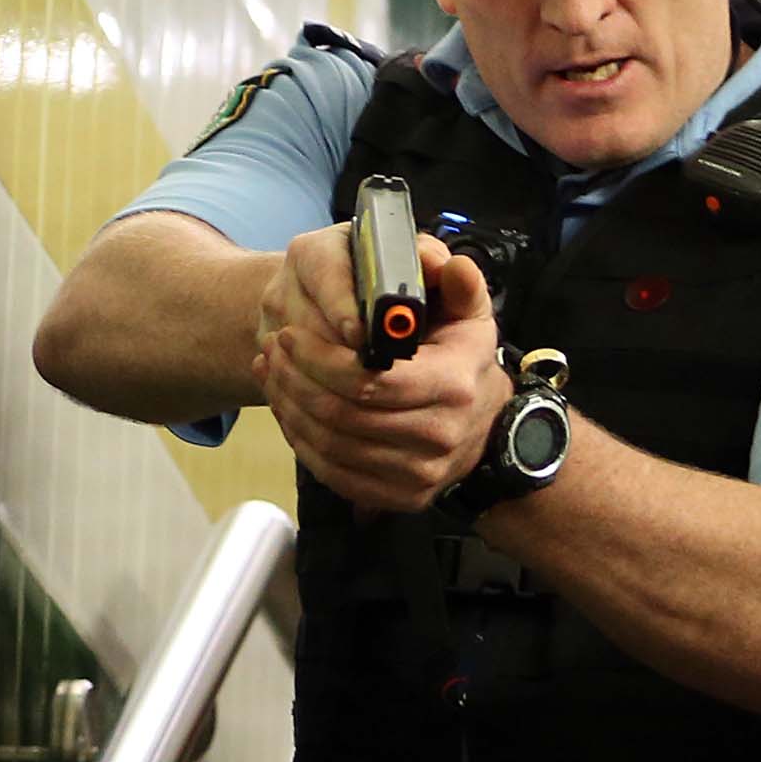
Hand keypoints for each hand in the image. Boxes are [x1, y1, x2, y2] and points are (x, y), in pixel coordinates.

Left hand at [256, 236, 507, 514]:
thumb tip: (449, 265)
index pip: (372, 381)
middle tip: (273, 349)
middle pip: (343, 415)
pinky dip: (300, 439)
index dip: (321, 360)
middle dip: (296, 379)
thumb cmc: (465, 364)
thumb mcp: (471, 318)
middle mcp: (440, 436)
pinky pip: (333, 472)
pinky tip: (289, 408)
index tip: (292, 335)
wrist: (487, 428)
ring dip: (291, 406)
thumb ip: (459, 284)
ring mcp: (420, 473)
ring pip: (331, 444)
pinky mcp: (400, 496)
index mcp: (453, 386)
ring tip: (273, 372)